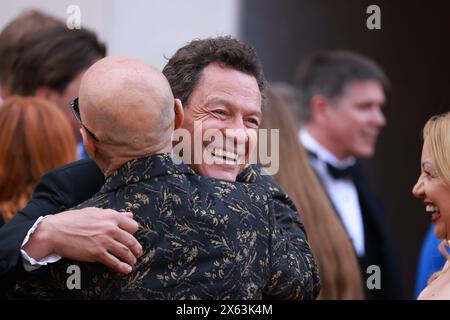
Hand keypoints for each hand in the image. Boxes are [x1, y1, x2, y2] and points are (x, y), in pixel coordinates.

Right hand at [22, 208, 142, 273]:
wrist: (54, 231)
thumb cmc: (72, 220)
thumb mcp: (95, 212)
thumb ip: (114, 214)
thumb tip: (129, 215)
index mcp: (111, 216)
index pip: (132, 225)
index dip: (133, 232)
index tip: (133, 237)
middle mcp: (110, 228)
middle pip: (131, 240)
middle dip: (137, 248)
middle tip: (138, 252)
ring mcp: (104, 241)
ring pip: (125, 251)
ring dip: (131, 258)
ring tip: (133, 261)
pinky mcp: (97, 254)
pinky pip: (114, 262)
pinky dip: (122, 267)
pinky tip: (126, 269)